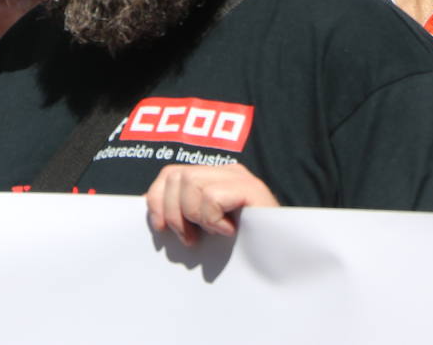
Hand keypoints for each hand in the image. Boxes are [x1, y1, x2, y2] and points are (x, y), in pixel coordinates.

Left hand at [145, 163, 279, 244]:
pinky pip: (211, 196)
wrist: (282, 260)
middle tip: (191, 238)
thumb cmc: (243, 247)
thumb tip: (150, 204)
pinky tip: (229, 231)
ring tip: (213, 232)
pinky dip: (213, 219)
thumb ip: (183, 212)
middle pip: (175, 176)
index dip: (157, 199)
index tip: (160, 228)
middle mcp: (226, 171)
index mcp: (213, 177)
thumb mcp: (204, 227)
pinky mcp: (251, 189)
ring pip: (191, 184)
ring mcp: (240, 178)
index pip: (170, 173)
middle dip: (173, 212)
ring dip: (195, 216)